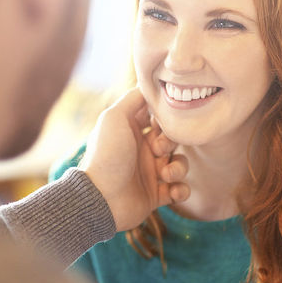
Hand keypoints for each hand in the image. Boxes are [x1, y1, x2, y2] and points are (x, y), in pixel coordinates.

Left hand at [79, 87, 189, 231]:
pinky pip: (179, 190)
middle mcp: (141, 151)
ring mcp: (149, 174)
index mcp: (132, 132)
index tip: (164, 123)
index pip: (158, 118)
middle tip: (159, 150)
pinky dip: (181, 190)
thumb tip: (148, 84)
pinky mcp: (155, 195)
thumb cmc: (107, 155)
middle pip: (172, 140)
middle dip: (173, 144)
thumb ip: (132, 98)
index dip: (166, 119)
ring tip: (165, 174)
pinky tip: (172, 191)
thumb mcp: (114, 117)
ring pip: (179, 165)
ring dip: (179, 168)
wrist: (100, 198)